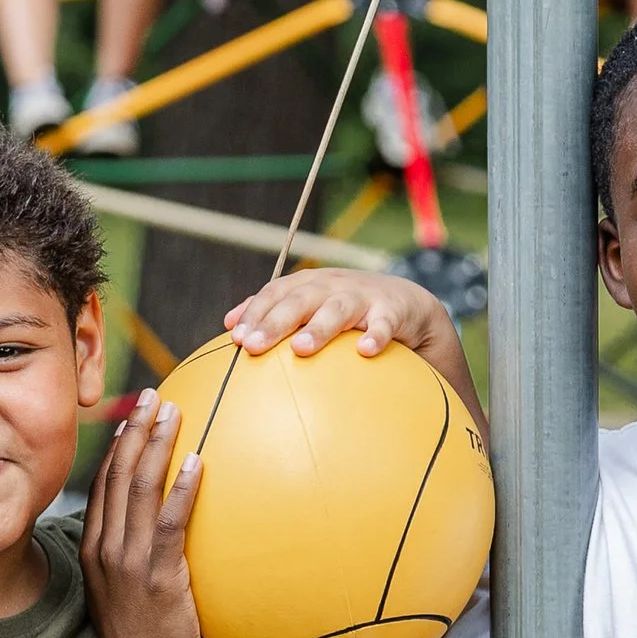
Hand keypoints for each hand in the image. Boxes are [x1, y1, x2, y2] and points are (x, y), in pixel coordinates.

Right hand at [79, 387, 214, 637]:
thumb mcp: (127, 593)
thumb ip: (137, 556)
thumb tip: (163, 528)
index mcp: (94, 550)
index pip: (102, 485)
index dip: (117, 446)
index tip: (133, 416)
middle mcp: (105, 549)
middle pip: (117, 475)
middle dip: (135, 431)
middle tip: (154, 396)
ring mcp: (128, 561)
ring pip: (138, 489)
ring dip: (157, 445)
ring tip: (173, 413)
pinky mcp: (157, 576)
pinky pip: (169, 522)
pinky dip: (182, 488)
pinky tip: (198, 462)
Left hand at [222, 268, 484, 423]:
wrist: (406, 303)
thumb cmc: (348, 311)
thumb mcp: (311, 307)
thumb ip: (274, 312)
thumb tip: (229, 326)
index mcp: (309, 285)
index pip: (276, 293)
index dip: (256, 312)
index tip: (236, 338)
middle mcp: (332, 286)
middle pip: (300, 300)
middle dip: (275, 321)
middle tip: (253, 346)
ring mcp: (363, 297)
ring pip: (337, 309)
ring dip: (319, 328)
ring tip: (301, 349)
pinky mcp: (392, 311)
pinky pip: (384, 325)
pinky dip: (376, 336)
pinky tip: (365, 352)